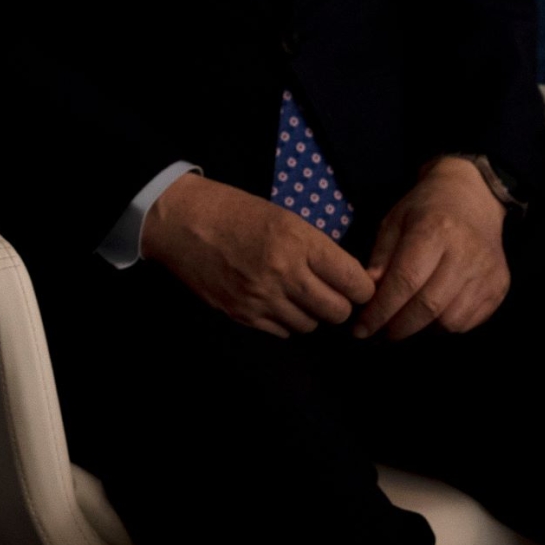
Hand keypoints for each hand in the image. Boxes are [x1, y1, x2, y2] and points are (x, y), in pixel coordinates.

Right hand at [140, 173, 375, 336]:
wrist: (181, 222)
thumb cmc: (234, 212)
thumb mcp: (284, 217)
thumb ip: (316, 248)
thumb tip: (348, 278)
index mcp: (298, 241)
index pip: (355, 282)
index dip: (363, 287)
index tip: (358, 286)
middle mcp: (284, 272)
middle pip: (338, 312)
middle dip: (341, 305)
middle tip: (331, 293)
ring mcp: (261, 297)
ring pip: (311, 326)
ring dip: (311, 314)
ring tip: (299, 296)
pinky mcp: (242, 314)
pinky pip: (284, 332)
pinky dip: (286, 321)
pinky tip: (277, 302)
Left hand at [351, 156, 510, 340]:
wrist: (474, 197)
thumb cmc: (426, 208)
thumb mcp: (394, 221)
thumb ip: (380, 256)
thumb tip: (368, 292)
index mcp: (435, 230)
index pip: (405, 280)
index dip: (381, 309)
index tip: (362, 327)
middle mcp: (466, 253)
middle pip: (429, 306)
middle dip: (398, 327)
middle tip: (380, 332)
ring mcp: (487, 273)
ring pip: (450, 321)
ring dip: (421, 329)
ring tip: (403, 322)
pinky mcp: (499, 287)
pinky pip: (469, 322)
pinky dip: (444, 327)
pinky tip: (430, 317)